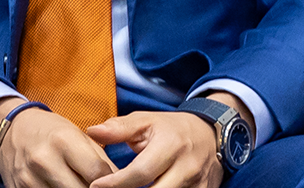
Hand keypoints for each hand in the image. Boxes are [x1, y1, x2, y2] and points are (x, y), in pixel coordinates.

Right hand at [0, 97, 116, 187]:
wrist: (11, 132)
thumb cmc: (51, 132)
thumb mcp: (77, 135)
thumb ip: (99, 158)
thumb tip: (118, 180)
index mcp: (64, 140)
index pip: (96, 172)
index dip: (110, 181)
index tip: (115, 183)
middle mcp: (45, 160)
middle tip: (100, 186)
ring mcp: (29, 179)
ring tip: (83, 185)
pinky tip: (65, 187)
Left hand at [84, 93, 252, 187]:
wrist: (210, 134)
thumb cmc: (172, 129)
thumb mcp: (147, 121)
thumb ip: (119, 128)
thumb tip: (92, 131)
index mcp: (171, 145)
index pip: (141, 172)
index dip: (116, 183)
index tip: (95, 185)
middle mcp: (186, 167)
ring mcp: (197, 184)